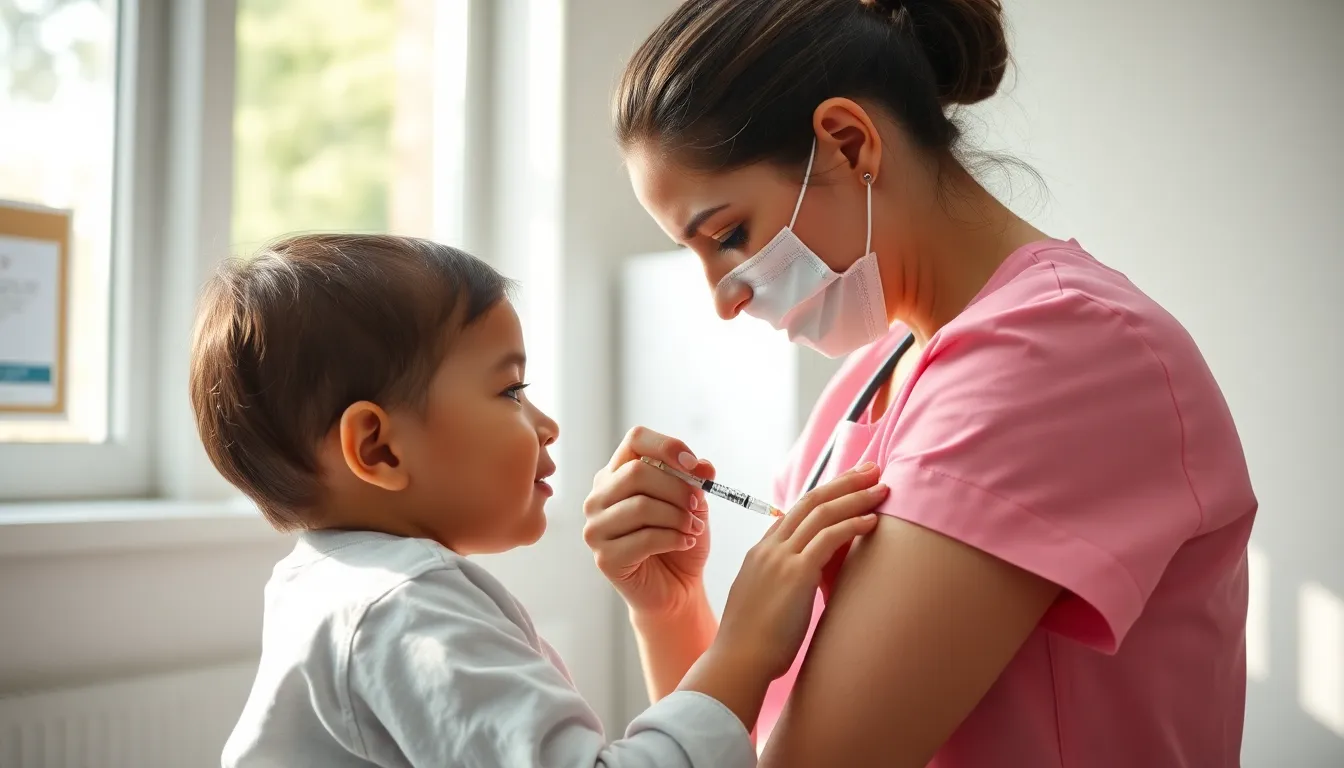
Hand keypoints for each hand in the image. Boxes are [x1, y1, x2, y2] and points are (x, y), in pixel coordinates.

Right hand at [583, 426, 715, 615]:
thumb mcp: (693, 504)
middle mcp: (598, 497)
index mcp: (616, 474)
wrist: (676, 589)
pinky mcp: (605, 558)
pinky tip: (685, 543)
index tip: (694, 466)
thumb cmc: (679, 540)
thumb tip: (703, 465)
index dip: (667, 446)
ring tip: (694, 528)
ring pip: (641, 506)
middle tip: (697, 506)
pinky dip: (674, 538)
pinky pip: (644, 538)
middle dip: (677, 488)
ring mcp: (596, 528)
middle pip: (636, 473)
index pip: (635, 440)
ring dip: (678, 517)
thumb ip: (695, 480)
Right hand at [713, 463, 887, 680]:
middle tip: (870, 469)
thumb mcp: (762, 602)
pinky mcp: (795, 574)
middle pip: (810, 501)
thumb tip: (799, 584)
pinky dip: (852, 525)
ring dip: (854, 497)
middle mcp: (769, 548)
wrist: (737, 661)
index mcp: (760, 553)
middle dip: (843, 482)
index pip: (795, 512)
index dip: (824, 494)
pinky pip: (828, 538)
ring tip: (881, 488)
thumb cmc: (752, 643)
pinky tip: (872, 520)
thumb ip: (778, 584)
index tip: (847, 484)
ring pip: (821, 513)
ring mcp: (780, 559)